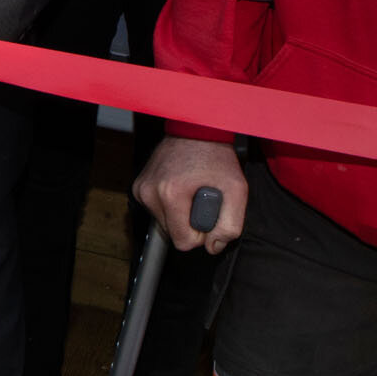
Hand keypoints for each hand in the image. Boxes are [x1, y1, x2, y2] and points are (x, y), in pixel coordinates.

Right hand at [133, 137, 246, 254]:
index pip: (183, 242)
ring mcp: (142, 188)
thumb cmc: (216, 156)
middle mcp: (150, 192)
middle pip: (172, 234)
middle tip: (201, 201)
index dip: (200, 235)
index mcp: (171, 195)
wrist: (196, 129)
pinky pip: (156, 210)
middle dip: (189, 224)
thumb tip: (214, 246)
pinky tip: (180, 188)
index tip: (208, 214)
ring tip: (191, 192)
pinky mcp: (139, 186)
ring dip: (179, 215)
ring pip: (163, 223)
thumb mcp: (237, 190)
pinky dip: (169, 205)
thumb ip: (231, 225)